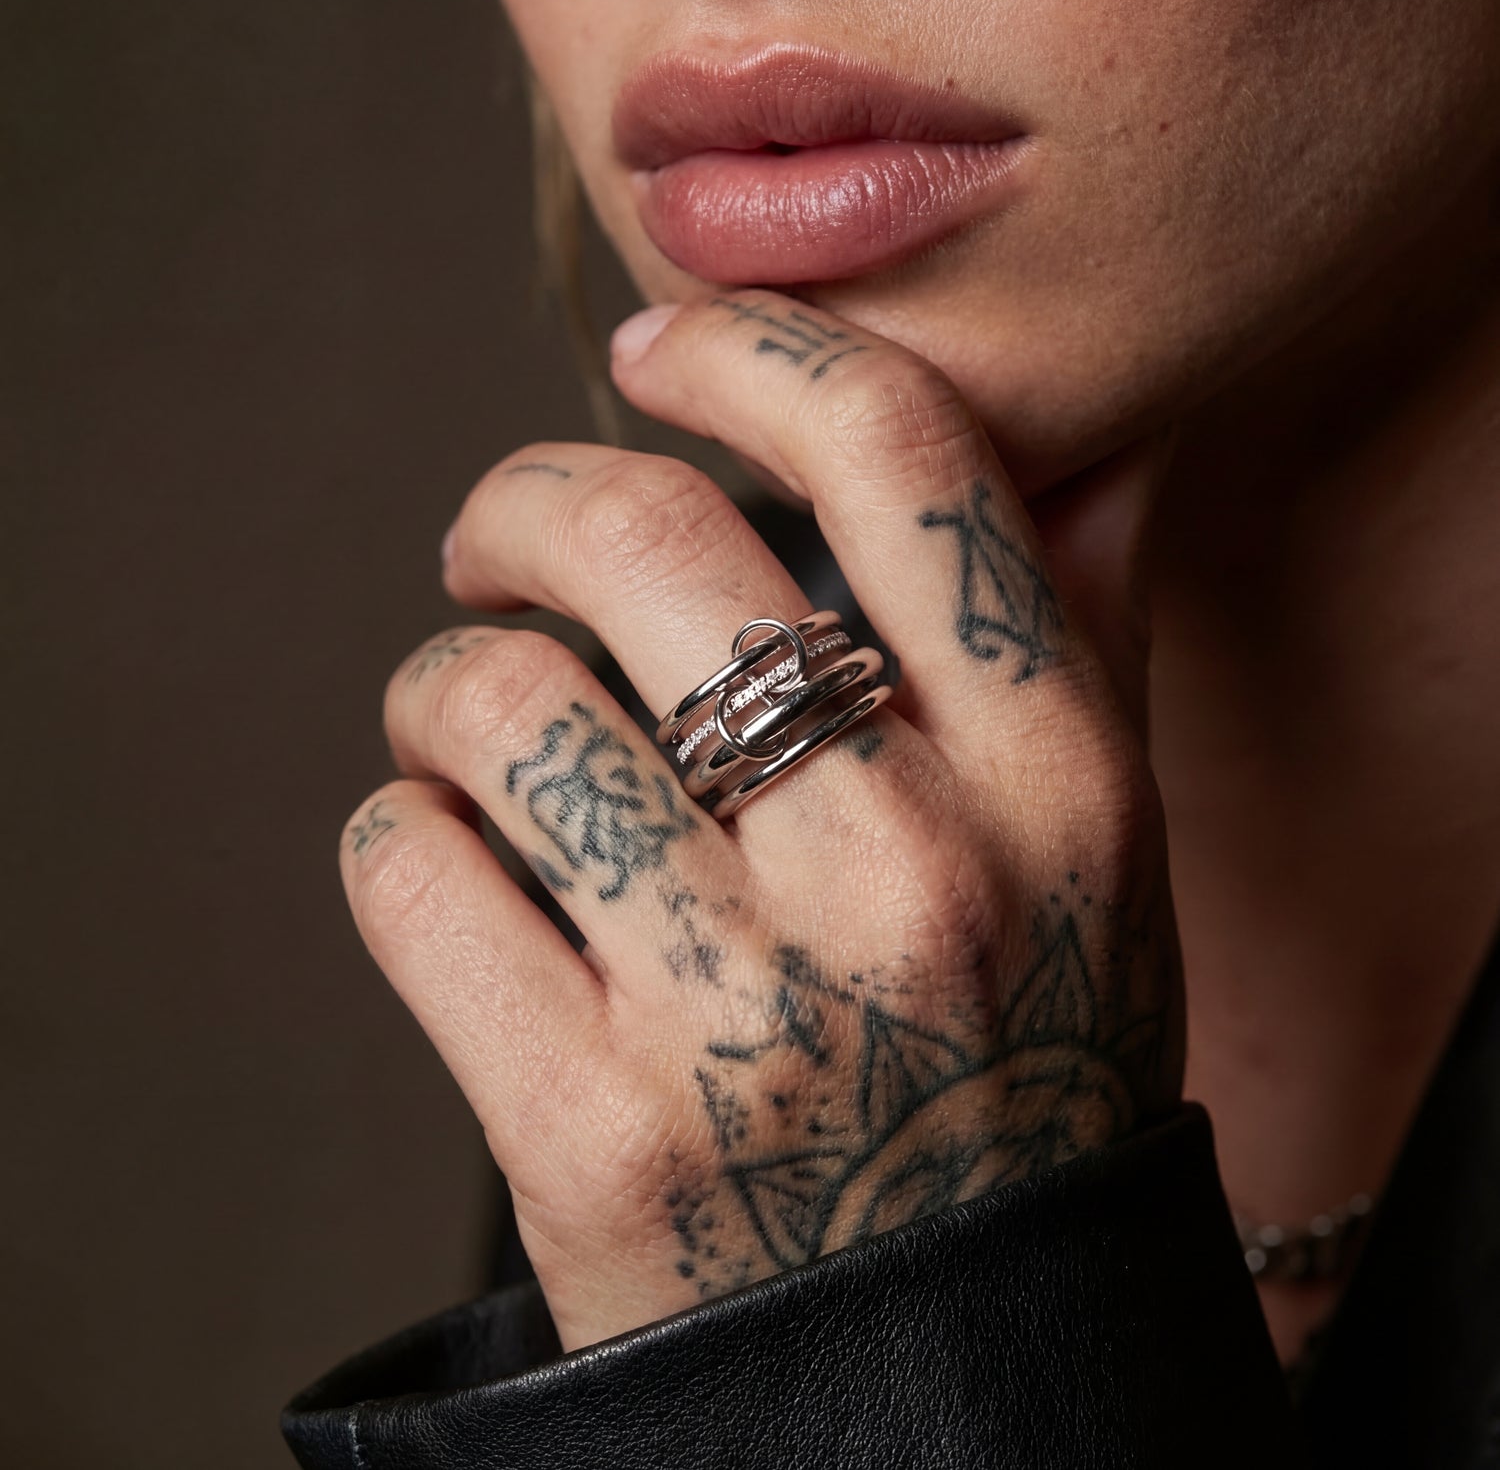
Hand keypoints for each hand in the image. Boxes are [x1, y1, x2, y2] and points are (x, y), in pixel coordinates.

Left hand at [341, 290, 1185, 1350]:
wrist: (950, 1376)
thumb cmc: (1012, 1085)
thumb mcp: (1107, 869)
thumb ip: (1089, 651)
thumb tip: (1087, 455)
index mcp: (1061, 788)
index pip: (904, 455)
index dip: (752, 352)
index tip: (656, 355)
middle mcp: (916, 878)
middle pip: (641, 536)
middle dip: (519, 501)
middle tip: (490, 542)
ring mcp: (747, 1013)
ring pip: (492, 697)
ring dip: (441, 683)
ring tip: (464, 726)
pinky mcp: (589, 1134)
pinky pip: (404, 868)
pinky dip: (394, 835)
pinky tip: (448, 866)